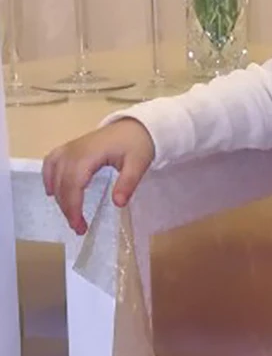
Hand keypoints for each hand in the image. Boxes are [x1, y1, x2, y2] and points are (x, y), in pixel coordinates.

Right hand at [43, 119, 154, 235]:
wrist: (135, 127)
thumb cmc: (137, 146)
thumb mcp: (138, 165)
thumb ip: (128, 183)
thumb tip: (118, 204)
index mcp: (88, 155)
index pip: (73, 185)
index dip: (73, 207)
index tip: (80, 227)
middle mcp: (73, 151)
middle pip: (61, 183)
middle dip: (67, 209)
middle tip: (79, 229)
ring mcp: (69, 148)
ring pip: (54, 175)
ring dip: (59, 197)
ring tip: (70, 216)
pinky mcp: (69, 149)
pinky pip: (51, 163)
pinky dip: (48, 177)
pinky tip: (51, 192)